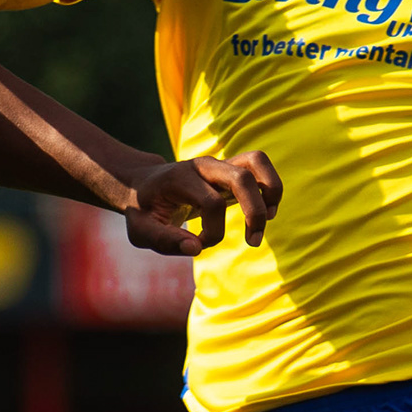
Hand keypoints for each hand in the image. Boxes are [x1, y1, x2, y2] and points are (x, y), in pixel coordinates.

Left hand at [122, 152, 279, 254]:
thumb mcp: (140, 231)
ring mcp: (219, 164)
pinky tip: (266, 212)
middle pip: (242, 177)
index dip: (212, 232)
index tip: (198, 245)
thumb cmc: (142, 210)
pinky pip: (259, 167)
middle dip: (255, 211)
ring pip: (257, 162)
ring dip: (271, 191)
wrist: (143, 185)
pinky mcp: (230, 169)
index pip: (211, 203)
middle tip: (254, 241)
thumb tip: (196, 249)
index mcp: (180, 178)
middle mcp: (203, 166)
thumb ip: (165, 240)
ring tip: (269, 218)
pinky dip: (270, 188)